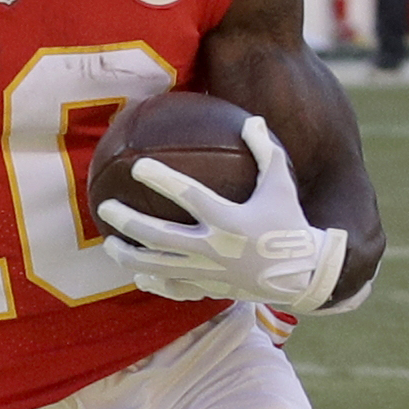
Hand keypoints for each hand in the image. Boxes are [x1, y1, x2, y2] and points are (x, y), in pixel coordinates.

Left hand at [96, 115, 349, 312]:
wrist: (303, 274)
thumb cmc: (289, 221)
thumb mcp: (281, 184)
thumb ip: (265, 151)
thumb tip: (251, 119)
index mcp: (230, 219)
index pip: (188, 196)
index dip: (162, 179)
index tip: (137, 165)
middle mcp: (214, 248)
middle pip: (159, 236)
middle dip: (128, 221)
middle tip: (105, 207)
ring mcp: (208, 273)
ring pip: (158, 266)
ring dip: (129, 256)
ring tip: (109, 244)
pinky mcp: (209, 289)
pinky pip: (174, 288)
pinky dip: (154, 282)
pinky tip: (138, 275)